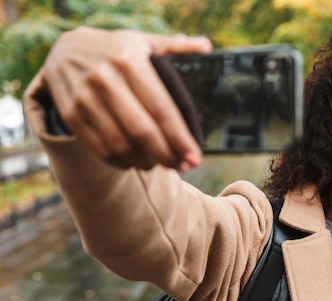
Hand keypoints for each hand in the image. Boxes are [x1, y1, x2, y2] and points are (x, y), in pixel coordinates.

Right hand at [41, 26, 211, 170]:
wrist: (64, 50)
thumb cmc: (115, 50)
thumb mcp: (143, 42)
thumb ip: (174, 47)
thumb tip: (206, 47)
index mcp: (129, 61)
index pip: (161, 108)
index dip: (180, 137)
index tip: (194, 156)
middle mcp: (105, 79)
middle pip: (142, 131)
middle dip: (167, 155)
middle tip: (183, 166)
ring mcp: (85, 98)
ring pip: (120, 145)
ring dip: (145, 162)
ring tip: (160, 163)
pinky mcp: (71, 114)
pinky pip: (100, 149)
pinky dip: (122, 162)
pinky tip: (136, 162)